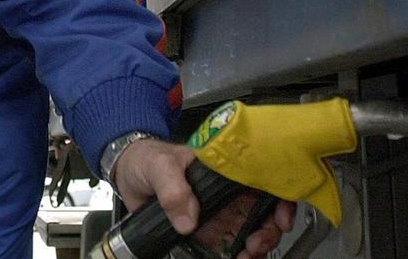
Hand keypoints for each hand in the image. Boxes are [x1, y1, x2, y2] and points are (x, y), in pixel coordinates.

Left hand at [111, 139, 295, 258]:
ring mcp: (220, 210)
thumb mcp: (159, 165)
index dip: (280, 197)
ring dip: (256, 245)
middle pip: (265, 208)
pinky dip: (239, 254)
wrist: (127, 174)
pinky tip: (236, 258)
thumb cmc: (146, 158)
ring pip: (252, 229)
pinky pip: (231, 244)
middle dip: (269, 229)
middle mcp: (227, 189)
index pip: (265, 177)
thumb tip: (188, 220)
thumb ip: (173, 189)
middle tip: (256, 244)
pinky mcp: (208, 229)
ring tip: (247, 254)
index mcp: (225, 167)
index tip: (280, 217)